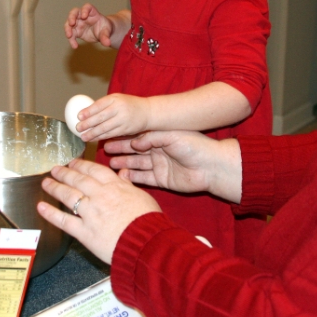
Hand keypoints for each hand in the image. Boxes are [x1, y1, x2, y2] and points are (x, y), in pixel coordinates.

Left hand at [37, 159, 160, 263]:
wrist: (146, 243)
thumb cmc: (148, 220)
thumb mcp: (142, 196)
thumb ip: (128, 184)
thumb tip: (123, 173)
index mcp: (114, 186)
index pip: (93, 170)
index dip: (81, 165)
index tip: (73, 162)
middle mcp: (99, 196)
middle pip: (78, 180)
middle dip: (64, 173)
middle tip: (55, 169)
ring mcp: (90, 213)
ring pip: (68, 196)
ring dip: (55, 187)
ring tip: (46, 182)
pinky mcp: (84, 232)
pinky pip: (63, 220)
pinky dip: (50, 213)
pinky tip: (41, 207)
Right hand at [64, 3, 113, 48]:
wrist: (102, 34)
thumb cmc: (105, 28)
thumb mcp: (107, 31)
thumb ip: (106, 36)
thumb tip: (107, 43)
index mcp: (92, 13)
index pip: (87, 7)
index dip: (84, 10)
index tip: (84, 16)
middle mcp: (83, 16)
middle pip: (74, 12)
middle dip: (71, 17)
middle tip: (71, 23)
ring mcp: (78, 23)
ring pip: (69, 23)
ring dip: (67, 29)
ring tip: (69, 36)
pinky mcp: (76, 31)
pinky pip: (71, 34)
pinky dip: (71, 40)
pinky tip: (75, 46)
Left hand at [75, 93, 149, 141]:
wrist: (148, 112)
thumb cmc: (130, 105)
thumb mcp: (118, 99)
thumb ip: (105, 104)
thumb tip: (87, 112)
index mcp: (115, 98)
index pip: (99, 105)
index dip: (88, 111)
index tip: (79, 116)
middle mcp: (119, 108)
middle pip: (100, 117)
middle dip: (87, 124)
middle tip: (78, 128)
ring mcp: (123, 119)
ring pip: (104, 128)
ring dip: (92, 133)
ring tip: (83, 137)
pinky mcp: (126, 129)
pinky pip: (111, 134)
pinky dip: (101, 137)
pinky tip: (94, 139)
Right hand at [106, 131, 242, 202]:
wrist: (212, 166)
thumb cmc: (195, 146)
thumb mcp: (172, 136)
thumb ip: (152, 138)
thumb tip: (134, 142)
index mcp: (161, 138)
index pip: (139, 137)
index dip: (125, 137)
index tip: (111, 136)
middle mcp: (159, 152)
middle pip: (135, 151)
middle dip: (121, 150)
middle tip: (105, 150)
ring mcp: (160, 166)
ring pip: (138, 165)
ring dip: (124, 164)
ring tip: (110, 164)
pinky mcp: (162, 180)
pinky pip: (144, 179)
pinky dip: (133, 178)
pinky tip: (122, 177)